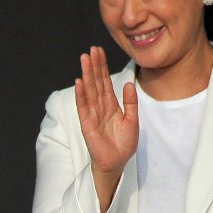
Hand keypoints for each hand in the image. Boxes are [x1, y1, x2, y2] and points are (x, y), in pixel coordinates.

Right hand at [74, 46, 137, 211]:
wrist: (117, 163)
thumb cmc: (124, 145)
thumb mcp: (132, 120)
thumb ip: (130, 102)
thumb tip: (128, 84)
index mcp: (111, 106)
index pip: (105, 82)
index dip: (102, 67)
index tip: (99, 51)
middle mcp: (100, 108)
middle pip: (96, 83)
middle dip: (94, 66)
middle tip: (91, 49)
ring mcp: (92, 115)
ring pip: (89, 91)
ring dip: (86, 75)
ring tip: (84, 59)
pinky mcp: (87, 125)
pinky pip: (84, 107)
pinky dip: (81, 95)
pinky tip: (80, 82)